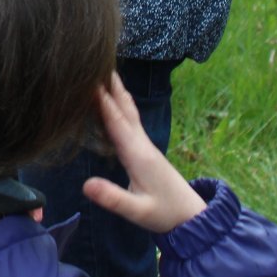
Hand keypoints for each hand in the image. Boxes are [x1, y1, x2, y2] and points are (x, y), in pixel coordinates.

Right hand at [82, 74, 207, 233]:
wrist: (192, 217)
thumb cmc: (165, 214)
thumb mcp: (137, 212)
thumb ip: (113, 198)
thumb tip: (85, 185)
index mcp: (137, 153)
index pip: (115, 119)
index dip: (100, 98)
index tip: (86, 76)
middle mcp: (141, 143)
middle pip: (124, 107)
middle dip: (110, 84)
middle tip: (96, 58)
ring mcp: (144, 145)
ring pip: (128, 111)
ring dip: (115, 91)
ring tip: (103, 71)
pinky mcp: (145, 150)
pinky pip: (128, 120)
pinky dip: (118, 105)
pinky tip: (112, 102)